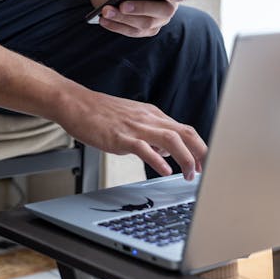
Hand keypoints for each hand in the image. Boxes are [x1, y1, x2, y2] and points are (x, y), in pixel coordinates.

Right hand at [62, 88, 205, 179]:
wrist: (75, 103)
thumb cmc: (100, 113)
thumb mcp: (131, 120)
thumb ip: (151, 134)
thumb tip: (167, 152)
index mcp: (152, 114)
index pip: (185, 129)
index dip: (199, 148)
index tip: (204, 164)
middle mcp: (148, 118)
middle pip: (185, 132)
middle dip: (200, 153)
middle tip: (203, 172)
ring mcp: (135, 126)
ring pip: (171, 139)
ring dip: (185, 158)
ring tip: (189, 175)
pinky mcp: (120, 136)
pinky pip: (144, 147)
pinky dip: (158, 160)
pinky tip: (164, 171)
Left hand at [99, 0, 197, 37]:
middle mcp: (169, 8)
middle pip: (162, 12)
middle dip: (141, 9)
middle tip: (124, 5)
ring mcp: (156, 21)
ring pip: (144, 24)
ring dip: (123, 18)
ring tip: (107, 11)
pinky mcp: (142, 30)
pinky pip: (131, 31)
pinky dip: (116, 26)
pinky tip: (104, 19)